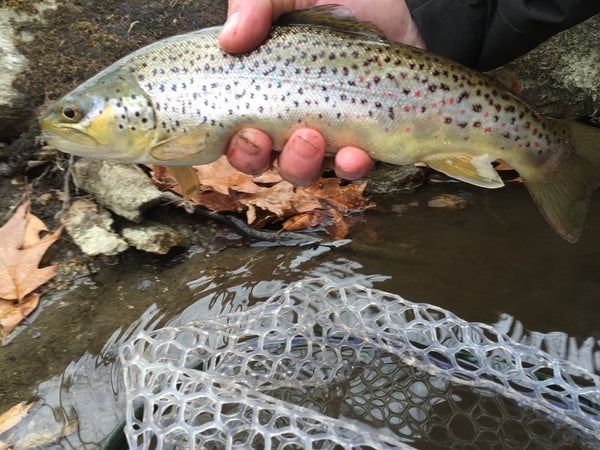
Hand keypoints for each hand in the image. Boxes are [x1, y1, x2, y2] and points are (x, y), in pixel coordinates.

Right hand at [220, 0, 424, 185]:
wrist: (398, 3)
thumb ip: (254, 6)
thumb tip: (229, 40)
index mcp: (264, 91)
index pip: (236, 131)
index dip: (234, 144)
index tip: (242, 131)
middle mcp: (290, 117)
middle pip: (263, 160)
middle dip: (257, 158)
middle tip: (266, 138)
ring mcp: (327, 131)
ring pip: (303, 170)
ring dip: (300, 164)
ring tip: (311, 138)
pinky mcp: (363, 137)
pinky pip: (353, 167)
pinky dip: (351, 167)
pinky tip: (354, 153)